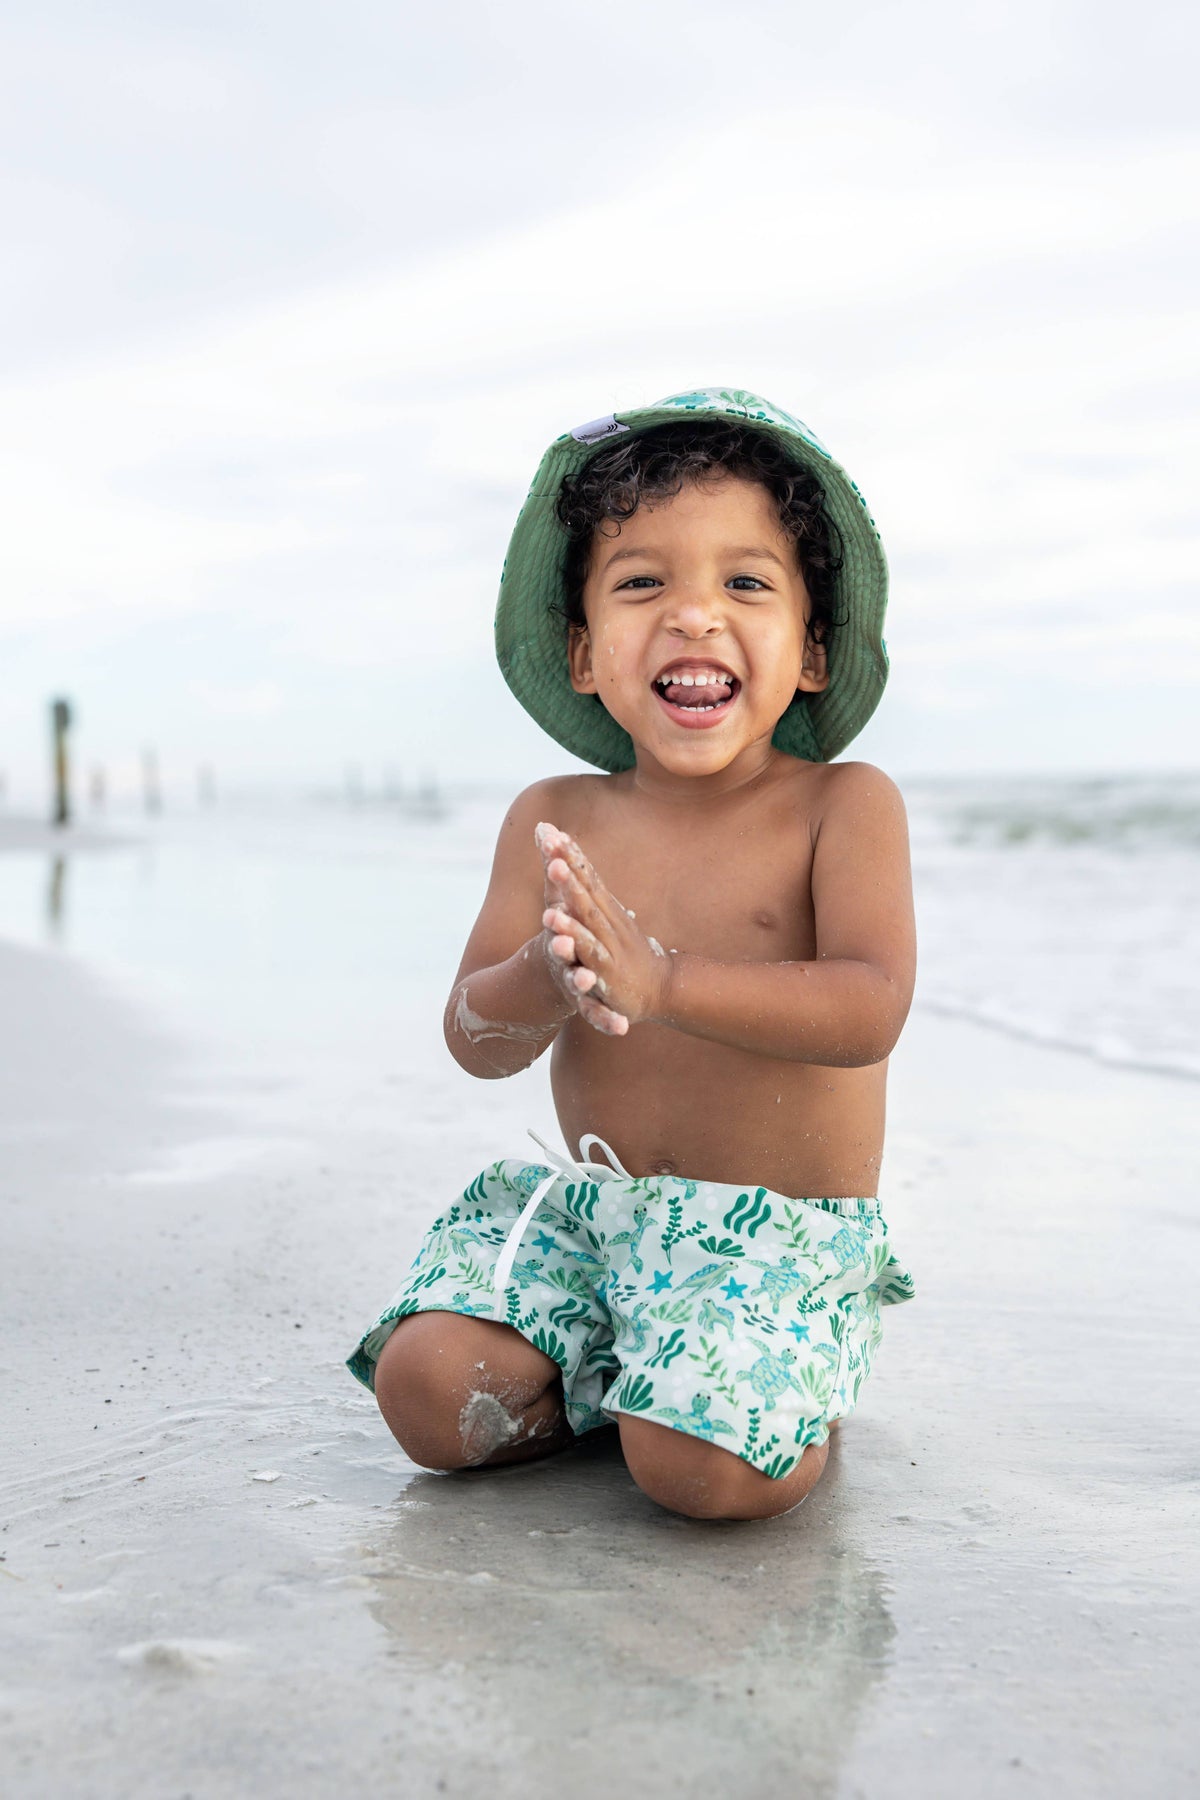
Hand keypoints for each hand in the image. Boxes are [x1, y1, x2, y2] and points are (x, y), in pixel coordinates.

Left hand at [534, 822, 671, 1037]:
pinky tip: (558, 937)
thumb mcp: (609, 924)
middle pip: (586, 888)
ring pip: (587, 918)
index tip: (552, 830)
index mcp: (608, 910)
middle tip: (551, 841)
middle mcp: (610, 922)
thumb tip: (578, 876)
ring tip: (553, 876)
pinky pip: (589, 955)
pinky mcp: (608, 972)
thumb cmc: (629, 954)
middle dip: (569, 865)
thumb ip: (590, 900)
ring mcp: (611, 945)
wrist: (663, 989)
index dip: (571, 854)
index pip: (588, 876)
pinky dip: (576, 943)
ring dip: (570, 896)